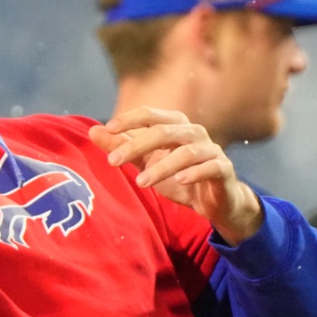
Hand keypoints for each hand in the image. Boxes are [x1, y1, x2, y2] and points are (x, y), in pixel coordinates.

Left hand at [89, 107, 263, 243]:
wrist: (213, 201)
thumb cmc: (177, 177)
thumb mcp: (146, 162)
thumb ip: (122, 146)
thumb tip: (93, 131)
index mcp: (175, 125)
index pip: (150, 115)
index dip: (129, 119)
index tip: (107, 128)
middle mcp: (193, 132)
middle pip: (164, 131)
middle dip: (136, 145)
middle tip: (113, 162)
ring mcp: (211, 149)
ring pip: (186, 152)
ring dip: (162, 167)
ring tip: (142, 182)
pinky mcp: (223, 169)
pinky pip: (211, 166)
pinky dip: (195, 172)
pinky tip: (180, 181)